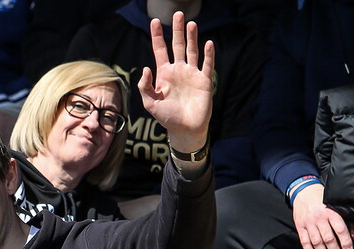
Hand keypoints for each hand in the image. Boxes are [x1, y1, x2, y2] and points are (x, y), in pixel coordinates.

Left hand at [138, 12, 213, 153]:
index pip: (160, 50)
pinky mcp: (204, 81)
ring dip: (192, 37)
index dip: (157, 36)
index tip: (155, 21)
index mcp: (164, 74)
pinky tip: (208, 43)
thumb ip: (145, 86)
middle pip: (178, 45)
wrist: (185, 129)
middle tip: (178, 13)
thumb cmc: (166, 117)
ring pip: (192, 51)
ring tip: (191, 23)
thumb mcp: (150, 103)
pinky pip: (207, 64)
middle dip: (177, 30)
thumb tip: (146, 68)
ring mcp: (192, 74)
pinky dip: (208, 54)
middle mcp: (178, 70)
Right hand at [292, 184, 353, 248]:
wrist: (304, 192)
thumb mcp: (337, 208)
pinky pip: (304, 241)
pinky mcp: (300, 226)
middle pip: (328, 239)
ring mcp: (309, 223)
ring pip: (317, 242)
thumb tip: (353, 237)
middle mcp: (320, 218)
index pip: (340, 230)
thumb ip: (346, 222)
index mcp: (331, 212)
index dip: (345, 242)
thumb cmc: (323, 201)